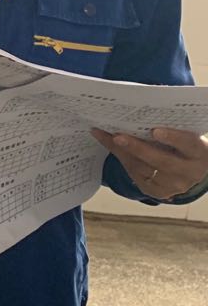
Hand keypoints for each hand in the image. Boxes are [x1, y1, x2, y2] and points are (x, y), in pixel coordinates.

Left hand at [92, 127, 207, 199]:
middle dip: (137, 148)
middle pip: (161, 161)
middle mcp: (190, 172)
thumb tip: (135, 113)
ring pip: (144, 169)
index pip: (188, 144)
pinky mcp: (158, 192)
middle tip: (118, 137)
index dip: (173, 138)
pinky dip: (122, 158)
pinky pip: (136, 175)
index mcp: (200, 153)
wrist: (189, 168)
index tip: (154, 131)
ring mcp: (174, 185)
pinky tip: (112, 145)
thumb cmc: (183, 145)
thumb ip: (168, 129)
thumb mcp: (182, 136)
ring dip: (123, 152)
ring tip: (108, 137)